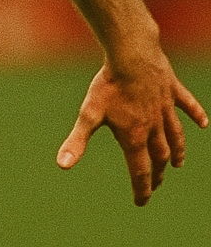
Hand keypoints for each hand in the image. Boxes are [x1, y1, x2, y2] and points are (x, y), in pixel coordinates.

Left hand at [58, 54, 207, 205]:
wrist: (131, 56)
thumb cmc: (109, 85)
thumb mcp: (89, 114)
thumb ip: (77, 141)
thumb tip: (61, 164)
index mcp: (134, 136)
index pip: (139, 171)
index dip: (141, 189)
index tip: (141, 202)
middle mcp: (154, 126)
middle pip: (158, 156)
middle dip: (157, 173)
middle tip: (156, 184)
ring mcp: (165, 108)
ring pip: (175, 135)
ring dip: (177, 151)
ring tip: (177, 164)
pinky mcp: (172, 90)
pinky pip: (187, 105)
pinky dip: (196, 114)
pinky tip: (203, 123)